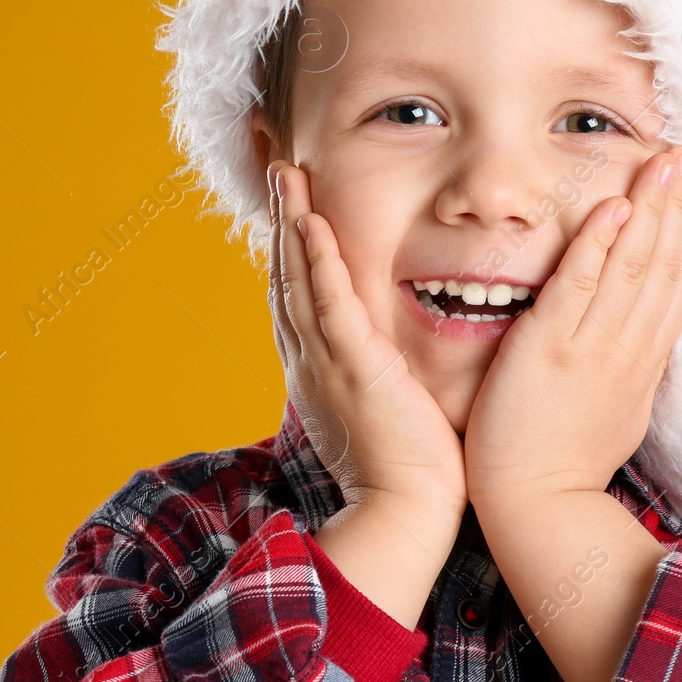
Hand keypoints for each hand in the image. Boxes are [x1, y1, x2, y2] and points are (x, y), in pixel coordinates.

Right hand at [265, 159, 467, 511]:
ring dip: (290, 222)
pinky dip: (317, 260)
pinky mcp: (353, 367)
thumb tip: (392, 356)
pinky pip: (330, 303)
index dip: (289, 247)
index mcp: (317, 368)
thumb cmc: (405, 469)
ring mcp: (326, 362)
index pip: (297, 294)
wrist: (404, 513)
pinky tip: (310, 223)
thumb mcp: (380, 409)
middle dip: (280, 219)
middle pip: (287, 275)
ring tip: (286, 173)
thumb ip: (378, 374)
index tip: (288, 203)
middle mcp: (310, 359)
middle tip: (277, 168)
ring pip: (300, 279)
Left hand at [462, 147, 681, 504]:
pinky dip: (599, 244)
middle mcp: (628, 352)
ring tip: (663, 165)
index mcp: (644, 365)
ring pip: (633, 269)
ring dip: (650, 211)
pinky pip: (580, 286)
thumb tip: (644, 334)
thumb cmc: (565, 463)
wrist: (537, 506)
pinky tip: (613, 208)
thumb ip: (631, 365)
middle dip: (677, 208)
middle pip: (664, 268)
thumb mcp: (619, 411)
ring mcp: (593, 349)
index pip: (676, 288)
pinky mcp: (551, 349)